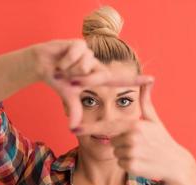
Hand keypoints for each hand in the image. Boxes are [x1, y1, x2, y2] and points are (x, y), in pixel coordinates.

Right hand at [30, 39, 152, 128]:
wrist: (42, 64)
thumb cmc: (58, 79)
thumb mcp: (68, 96)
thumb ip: (74, 109)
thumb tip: (73, 129)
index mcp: (96, 76)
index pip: (118, 80)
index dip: (134, 80)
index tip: (152, 79)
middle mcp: (96, 64)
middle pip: (98, 77)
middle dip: (81, 81)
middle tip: (67, 79)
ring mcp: (89, 53)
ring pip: (85, 66)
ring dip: (69, 71)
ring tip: (62, 68)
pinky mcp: (79, 43)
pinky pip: (76, 55)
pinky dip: (65, 61)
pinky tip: (60, 60)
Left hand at [74, 80, 189, 180]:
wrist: (175, 163)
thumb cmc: (162, 138)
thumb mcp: (153, 118)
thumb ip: (145, 99)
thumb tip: (148, 79)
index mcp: (134, 124)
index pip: (107, 126)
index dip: (89, 127)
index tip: (73, 128)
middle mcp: (131, 137)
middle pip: (112, 140)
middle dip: (121, 142)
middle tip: (139, 144)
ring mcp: (132, 152)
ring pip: (115, 153)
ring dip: (125, 154)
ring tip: (142, 152)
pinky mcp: (132, 166)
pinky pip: (120, 163)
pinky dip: (128, 163)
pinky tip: (142, 161)